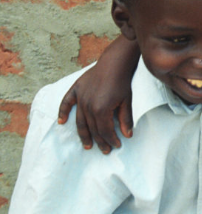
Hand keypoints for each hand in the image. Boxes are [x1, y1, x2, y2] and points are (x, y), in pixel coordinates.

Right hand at [58, 35, 139, 153]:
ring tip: (88, 145)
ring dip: (84, 134)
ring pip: (81, 121)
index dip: (111, 140)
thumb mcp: (127, 101)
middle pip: (93, 129)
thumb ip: (126, 119)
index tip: (117, 145)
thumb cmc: (122, 82)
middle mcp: (88, 106)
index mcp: (101, 110)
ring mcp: (81, 97)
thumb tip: (128, 135)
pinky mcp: (76, 89)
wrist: (114, 63)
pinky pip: (66, 102)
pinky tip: (61, 122)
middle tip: (105, 150)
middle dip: (100, 141)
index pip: (105, 131)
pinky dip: (63, 112)